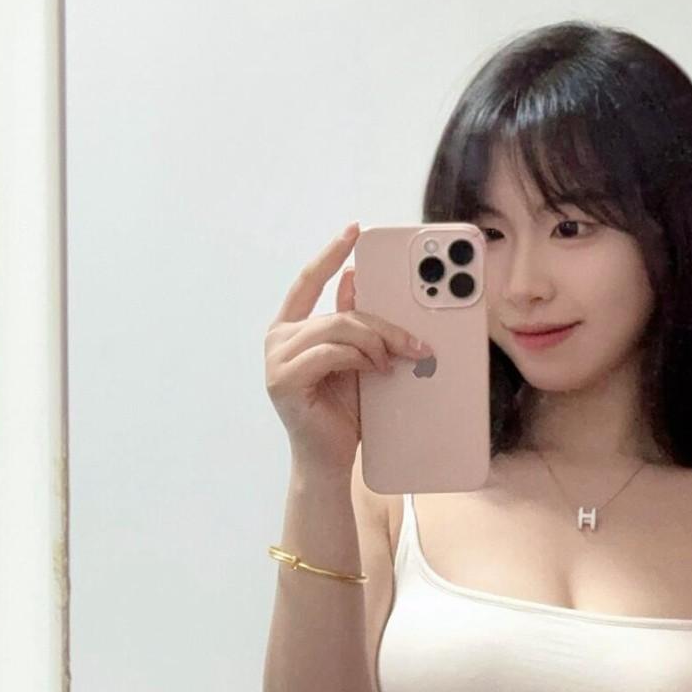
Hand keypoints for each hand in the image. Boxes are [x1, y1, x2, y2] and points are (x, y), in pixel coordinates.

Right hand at [264, 223, 430, 479]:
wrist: (328, 462)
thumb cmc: (342, 414)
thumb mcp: (356, 361)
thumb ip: (354, 324)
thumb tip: (360, 282)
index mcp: (291, 329)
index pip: (309, 281)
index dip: (331, 254)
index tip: (354, 230)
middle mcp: (278, 339)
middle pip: (338, 312)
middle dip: (382, 323)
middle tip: (415, 340)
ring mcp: (276, 359)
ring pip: (338, 329)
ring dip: (375, 343)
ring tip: (395, 362)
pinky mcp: (283, 379)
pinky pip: (331, 352)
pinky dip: (360, 358)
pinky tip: (376, 370)